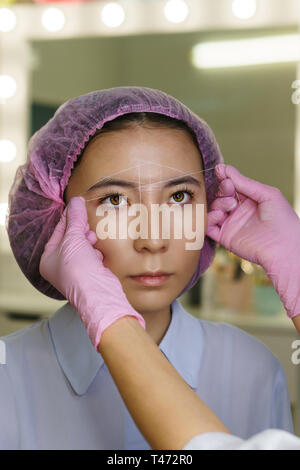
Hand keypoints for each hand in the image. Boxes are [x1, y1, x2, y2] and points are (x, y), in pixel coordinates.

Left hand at [39, 196, 145, 348]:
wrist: (98, 293)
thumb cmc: (78, 270)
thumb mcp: (73, 239)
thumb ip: (75, 219)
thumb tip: (76, 201)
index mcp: (48, 259)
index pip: (58, 232)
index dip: (68, 219)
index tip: (77, 207)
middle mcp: (60, 266)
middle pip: (72, 239)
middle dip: (81, 232)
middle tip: (87, 226)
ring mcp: (76, 270)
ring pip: (84, 247)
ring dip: (90, 242)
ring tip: (93, 243)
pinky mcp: (91, 273)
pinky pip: (94, 256)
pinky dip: (97, 253)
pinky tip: (98, 257)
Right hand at [207, 164, 299, 318]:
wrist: (283, 247)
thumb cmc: (283, 221)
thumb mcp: (267, 194)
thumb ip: (245, 182)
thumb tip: (225, 169)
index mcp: (251, 201)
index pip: (233, 186)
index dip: (226, 178)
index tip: (221, 171)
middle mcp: (239, 212)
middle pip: (221, 196)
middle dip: (222, 190)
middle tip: (228, 188)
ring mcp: (231, 225)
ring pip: (214, 209)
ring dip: (218, 204)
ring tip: (230, 205)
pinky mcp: (225, 238)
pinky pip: (209, 227)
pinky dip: (209, 219)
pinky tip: (219, 216)